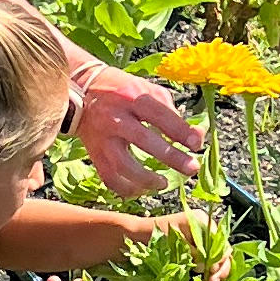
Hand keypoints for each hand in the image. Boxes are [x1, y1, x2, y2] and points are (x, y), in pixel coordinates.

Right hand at [71, 67, 203, 199]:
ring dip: (147, 179)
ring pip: (123, 165)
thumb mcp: (148, 91)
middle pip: (144, 140)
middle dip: (171, 157)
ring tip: (163, 183)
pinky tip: (142, 189)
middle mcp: (116, 118)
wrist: (83, 92)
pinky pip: (110, 178)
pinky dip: (127, 189)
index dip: (180, 130)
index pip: (159, 115)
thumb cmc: (123, 92)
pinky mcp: (95, 153)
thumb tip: (196, 137)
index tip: (196, 144)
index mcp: (133, 98)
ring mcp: (103, 138)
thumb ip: (172, 113)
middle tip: (191, 168)